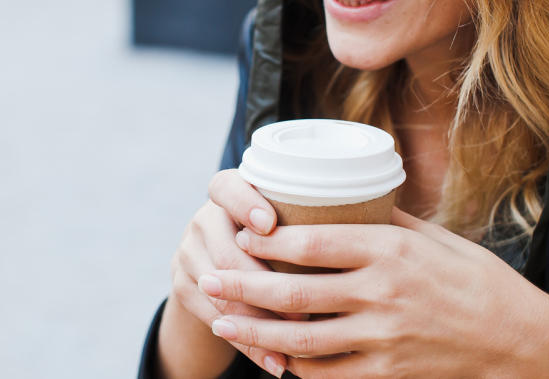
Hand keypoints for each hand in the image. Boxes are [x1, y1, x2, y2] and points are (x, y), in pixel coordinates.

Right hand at [159, 169, 291, 377]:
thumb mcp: (285, 218)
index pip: (226, 188)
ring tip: (297, 344)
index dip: (245, 205)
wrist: (224, 265)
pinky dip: (250, 346)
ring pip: (221, 294)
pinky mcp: (182, 288)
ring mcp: (187, 253)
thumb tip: (366, 223)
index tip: (269, 225)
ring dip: (262, 325)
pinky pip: (215, 321)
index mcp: (228, 192)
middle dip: (268, 288)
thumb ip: (310, 218)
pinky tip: (278, 362)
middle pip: (227, 253)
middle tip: (306, 313)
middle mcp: (203, 219)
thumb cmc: (279, 237)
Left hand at [201, 209, 548, 377]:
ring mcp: (383, 337)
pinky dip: (296, 369)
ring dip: (255, 332)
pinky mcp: (389, 372)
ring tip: (222, 322)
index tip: (240, 234)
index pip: (312, 242)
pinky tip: (273, 359)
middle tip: (209, 281)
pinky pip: (329, 376)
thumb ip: (385, 220)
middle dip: (242, 288)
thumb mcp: (434, 237)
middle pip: (294, 294)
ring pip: (301, 341)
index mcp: (389, 250)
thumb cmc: (477, 279)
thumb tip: (344, 196)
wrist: (519, 339)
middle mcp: (382, 293)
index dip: (267, 241)